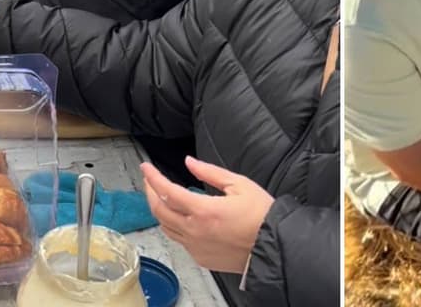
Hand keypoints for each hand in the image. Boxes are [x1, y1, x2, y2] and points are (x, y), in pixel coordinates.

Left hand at [142, 156, 275, 273]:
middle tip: (150, 180)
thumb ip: (210, 172)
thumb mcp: (239, 185)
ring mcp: (195, 246)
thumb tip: (190, 163)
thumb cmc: (262, 216)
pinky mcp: (200, 257)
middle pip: (159, 210)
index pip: (167, 191)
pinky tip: (181, 218)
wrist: (273, 247)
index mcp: (203, 210)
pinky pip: (179, 240)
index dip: (153, 177)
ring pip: (166, 227)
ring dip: (160, 210)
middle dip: (150, 192)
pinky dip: (175, 226)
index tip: (146, 168)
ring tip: (162, 198)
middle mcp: (195, 231)